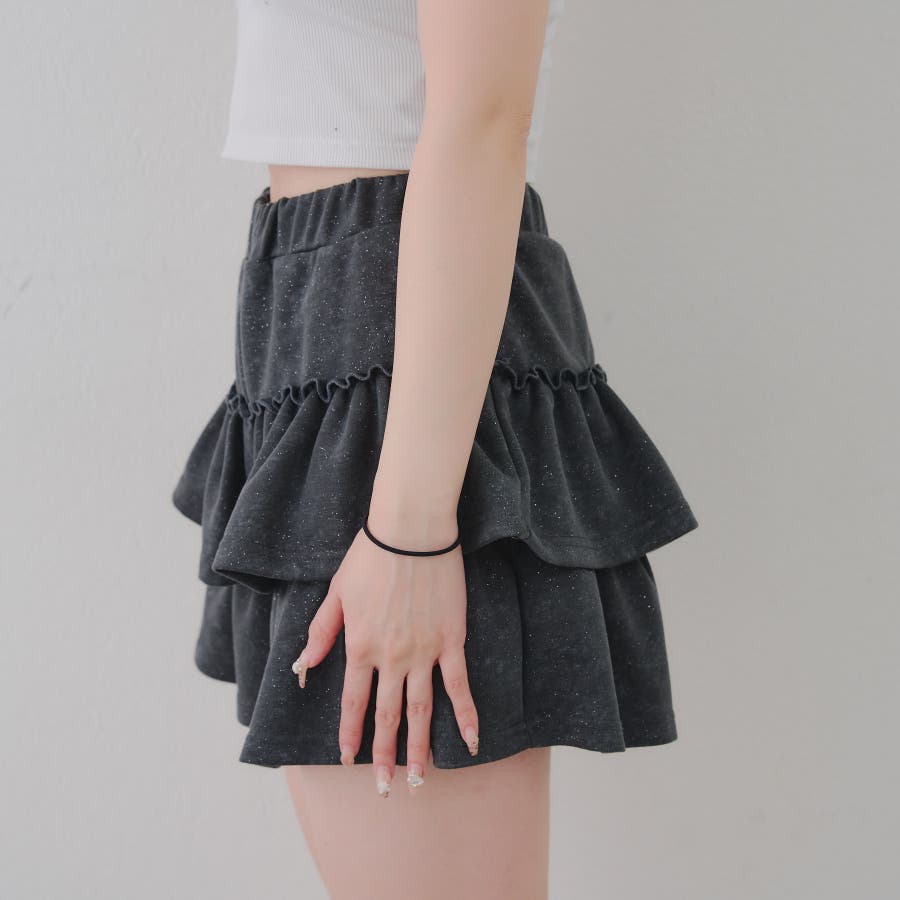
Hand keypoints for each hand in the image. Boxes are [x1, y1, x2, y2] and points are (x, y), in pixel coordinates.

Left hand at [291, 519, 479, 794]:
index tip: (348, 759)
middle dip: (384, 755)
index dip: (350, 734)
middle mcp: (391, 657)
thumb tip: (301, 667)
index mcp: (360, 646)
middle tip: (384, 788)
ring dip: (421, 748)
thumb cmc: (370, 557)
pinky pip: (459, 684)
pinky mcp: (451, 641)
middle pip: (387, 716)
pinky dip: (466, 714)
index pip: (353, 702)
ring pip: (421, 710)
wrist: (411, 532)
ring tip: (421, 780)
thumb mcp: (336, 593)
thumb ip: (321, 633)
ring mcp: (423, 652)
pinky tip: (472, 740)